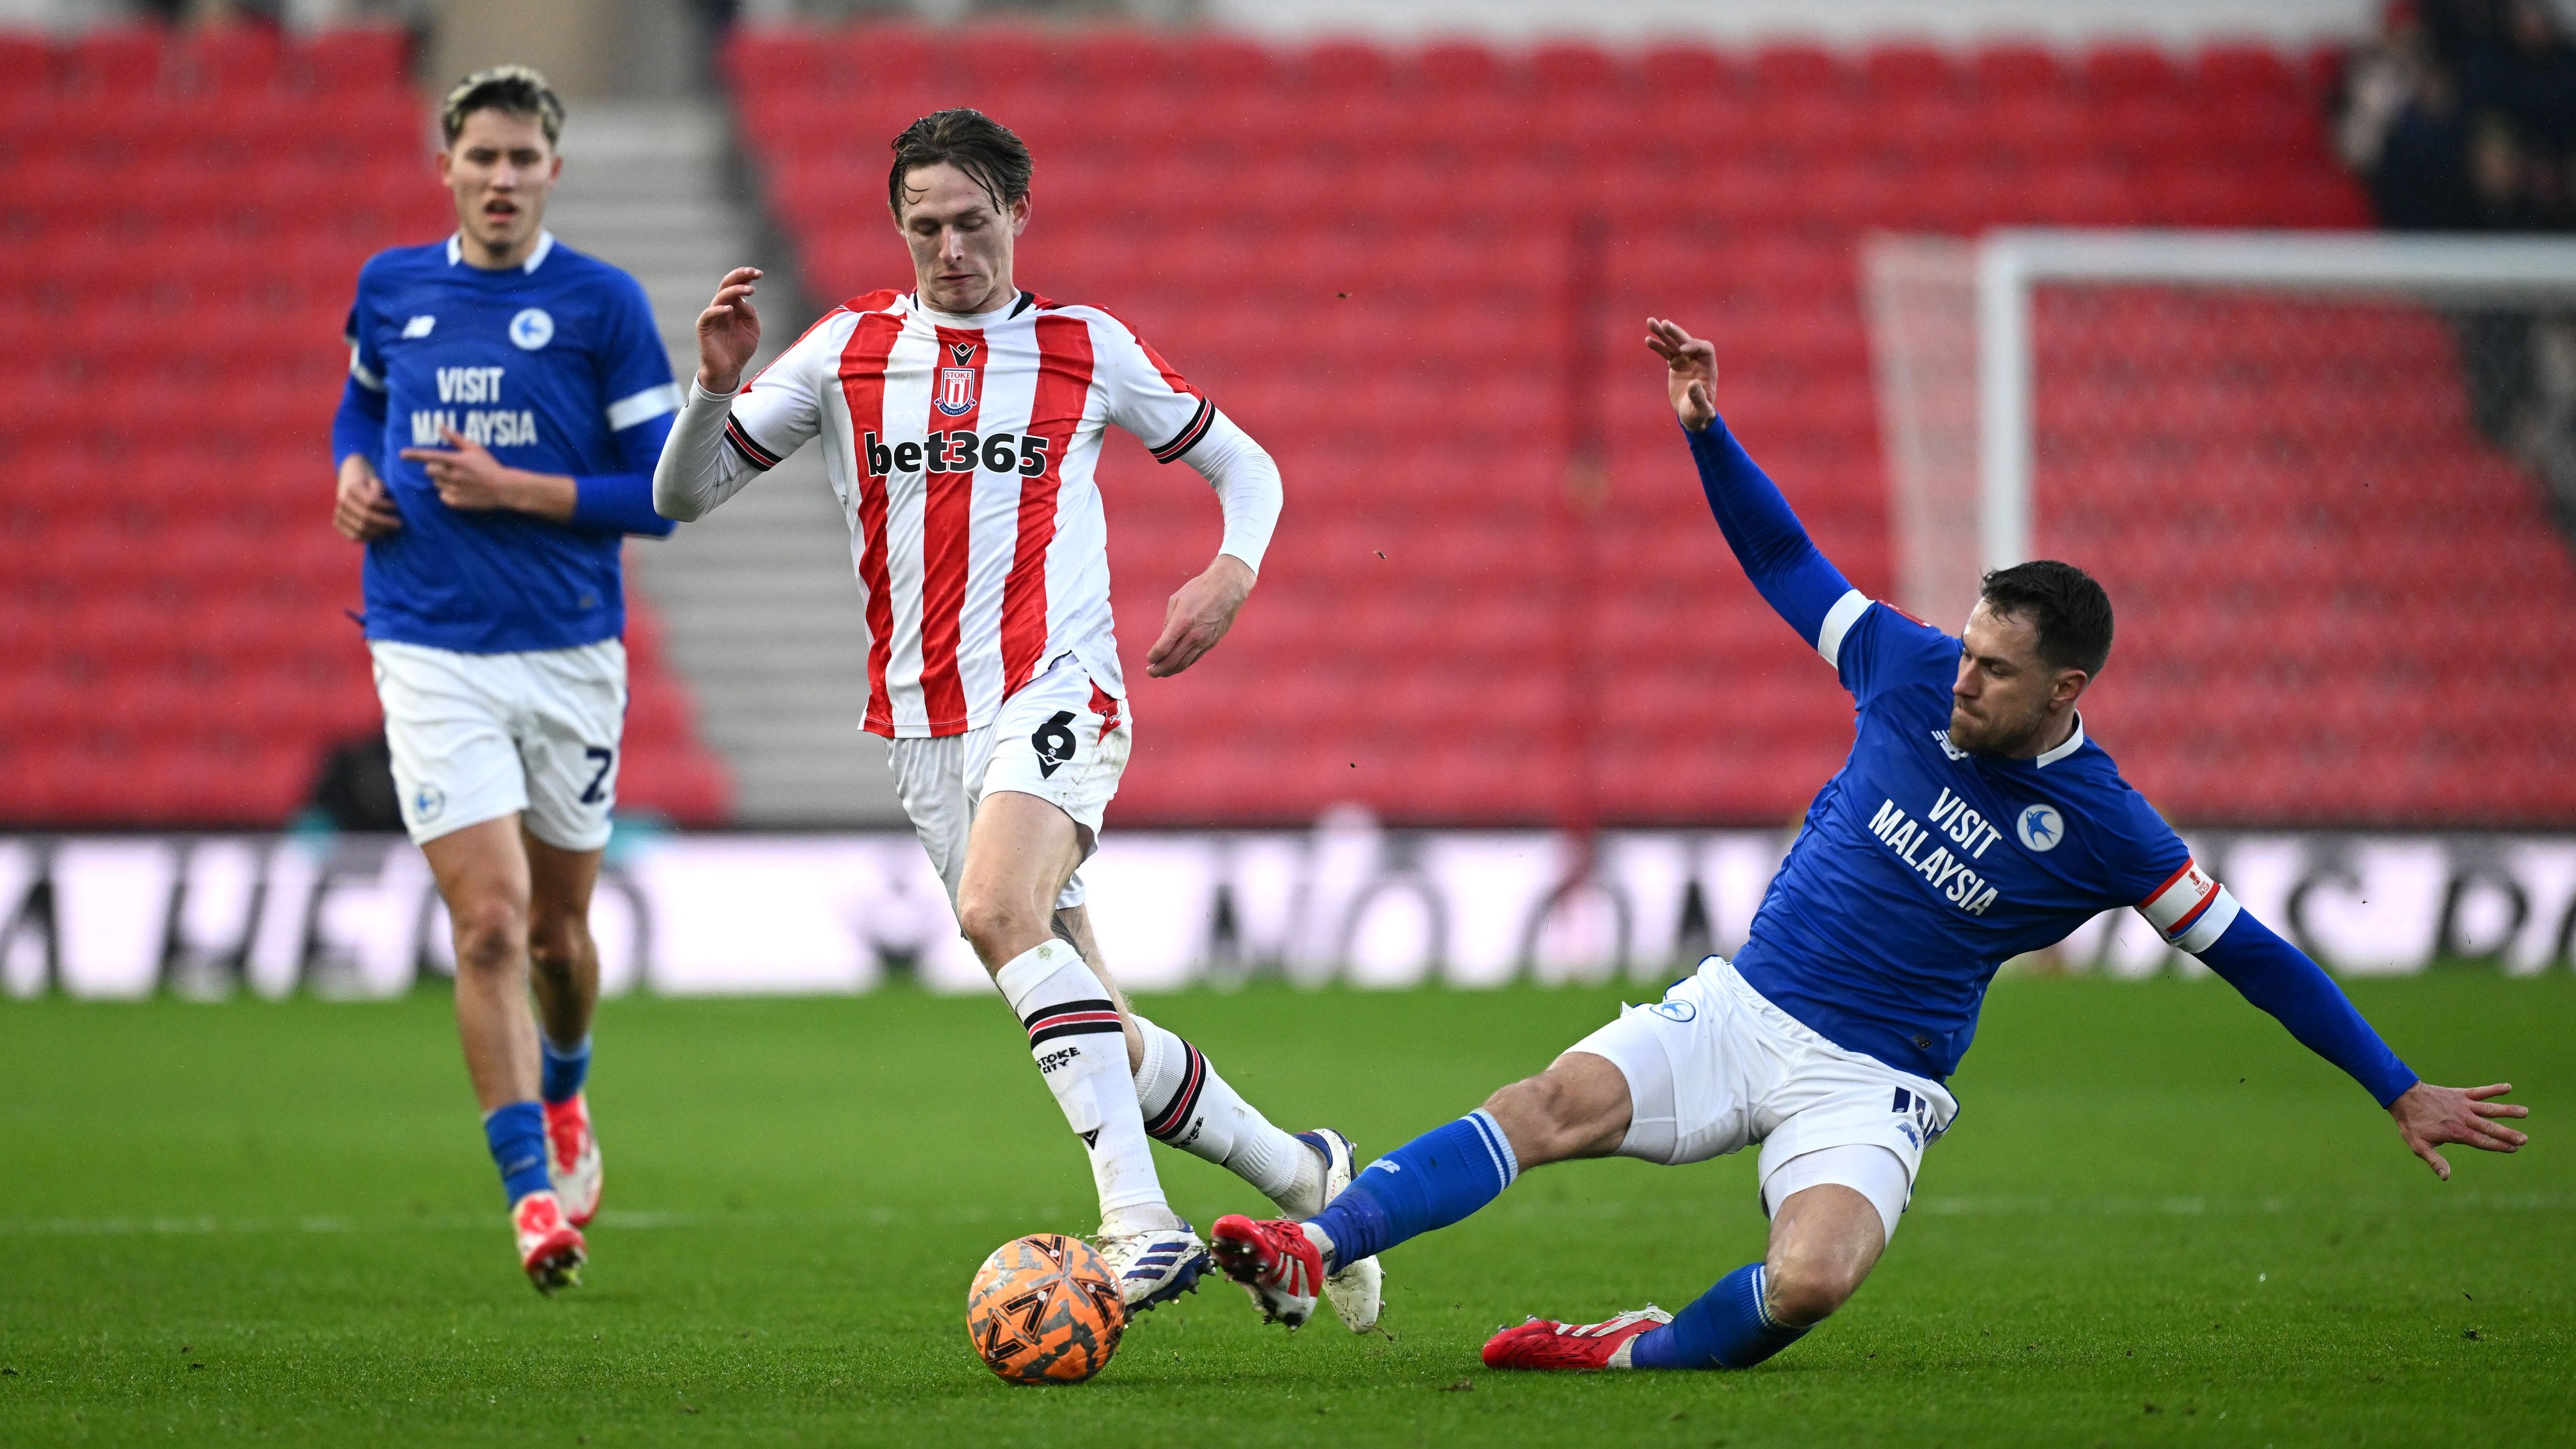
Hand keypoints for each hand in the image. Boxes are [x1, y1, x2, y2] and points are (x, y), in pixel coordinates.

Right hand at [331, 454, 400, 540]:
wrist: (351, 483)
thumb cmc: (369, 484)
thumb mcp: (376, 481)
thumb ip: (381, 491)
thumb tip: (390, 508)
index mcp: (352, 488)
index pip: (371, 502)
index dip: (386, 507)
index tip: (396, 507)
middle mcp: (342, 501)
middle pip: (366, 517)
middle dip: (385, 523)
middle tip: (398, 524)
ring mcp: (338, 513)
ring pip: (360, 529)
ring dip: (379, 532)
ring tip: (390, 530)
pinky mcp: (338, 524)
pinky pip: (354, 536)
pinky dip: (368, 537)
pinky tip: (379, 534)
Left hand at [400, 426, 572, 518]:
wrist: (504, 488)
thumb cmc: (490, 466)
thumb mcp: (474, 448)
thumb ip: (455, 438)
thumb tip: (440, 425)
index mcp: (456, 460)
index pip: (429, 456)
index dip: (414, 455)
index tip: (402, 455)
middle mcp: (453, 475)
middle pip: (430, 471)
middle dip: (434, 468)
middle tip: (448, 468)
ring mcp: (454, 489)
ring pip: (436, 483)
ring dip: (442, 480)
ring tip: (458, 479)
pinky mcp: (456, 502)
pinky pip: (442, 496)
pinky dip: (447, 493)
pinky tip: (460, 489)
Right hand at [696, 266, 762, 393]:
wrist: (728, 369)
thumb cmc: (739, 349)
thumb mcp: (752, 330)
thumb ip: (750, 314)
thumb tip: (745, 302)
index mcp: (734, 307)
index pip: (738, 287)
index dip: (746, 278)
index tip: (759, 273)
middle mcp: (722, 308)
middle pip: (727, 286)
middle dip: (739, 276)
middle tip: (751, 272)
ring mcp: (712, 316)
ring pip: (720, 297)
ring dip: (734, 291)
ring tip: (748, 290)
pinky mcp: (704, 327)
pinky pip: (709, 315)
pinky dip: (718, 310)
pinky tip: (730, 308)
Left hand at [1144, 555, 1254, 678]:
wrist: (1227, 588)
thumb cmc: (1199, 590)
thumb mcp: (1176, 600)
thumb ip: (1168, 622)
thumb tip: (1163, 639)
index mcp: (1182, 622)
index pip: (1163, 648)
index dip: (1153, 656)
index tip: (1149, 658)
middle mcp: (1193, 635)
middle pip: (1172, 661)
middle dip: (1158, 669)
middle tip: (1150, 672)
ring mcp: (1204, 641)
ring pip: (1184, 664)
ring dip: (1170, 671)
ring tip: (1161, 672)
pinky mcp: (1212, 643)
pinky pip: (1195, 658)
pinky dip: (1184, 664)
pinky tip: (1176, 664)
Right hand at [1644, 316, 1717, 430]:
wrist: (1692, 415)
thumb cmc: (1700, 413)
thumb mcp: (1701, 408)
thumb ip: (1699, 397)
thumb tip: (1694, 384)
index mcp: (1708, 368)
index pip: (1705, 349)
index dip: (1694, 346)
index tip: (1682, 351)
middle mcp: (1697, 361)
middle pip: (1688, 341)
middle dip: (1676, 333)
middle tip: (1665, 323)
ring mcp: (1685, 361)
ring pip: (1674, 343)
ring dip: (1663, 333)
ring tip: (1650, 321)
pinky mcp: (1675, 365)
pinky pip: (1666, 352)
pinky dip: (1657, 345)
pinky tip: (1648, 339)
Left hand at [2388, 1081, 2528, 1179]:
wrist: (2403, 1097)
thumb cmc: (2411, 1124)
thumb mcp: (2419, 1146)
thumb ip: (2435, 1161)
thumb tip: (2446, 1177)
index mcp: (2457, 1133)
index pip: (2483, 1141)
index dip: (2499, 1145)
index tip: (2514, 1148)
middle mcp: (2464, 1119)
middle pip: (2490, 1127)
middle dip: (2508, 1133)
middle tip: (2525, 1139)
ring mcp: (2463, 1105)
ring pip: (2490, 1109)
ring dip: (2508, 1111)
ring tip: (2525, 1112)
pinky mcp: (2461, 1094)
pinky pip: (2480, 1091)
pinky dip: (2493, 1089)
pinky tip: (2508, 1087)